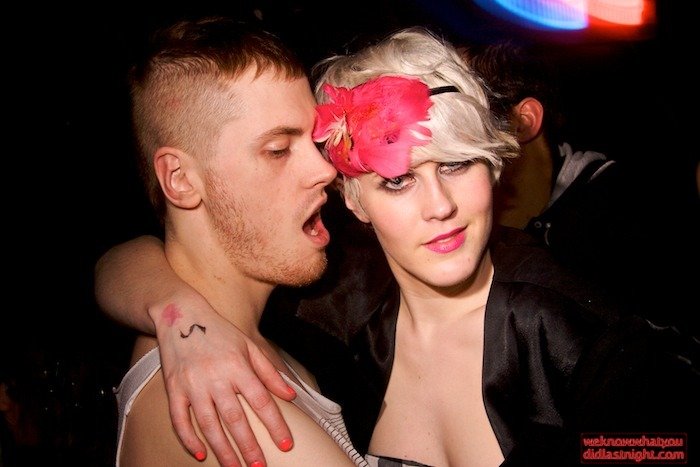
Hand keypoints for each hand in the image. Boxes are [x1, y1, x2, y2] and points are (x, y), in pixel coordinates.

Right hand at [154, 301, 295, 466]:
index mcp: (238, 366)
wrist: (181, 315)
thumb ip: (269, 371)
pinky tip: (200, 455)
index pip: (261, 401)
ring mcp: (192, 384)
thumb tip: (290, 395)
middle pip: (234, 418)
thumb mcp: (248, 345)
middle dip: (248, 446)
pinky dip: (188, 439)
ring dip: (222, 450)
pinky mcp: (174, 389)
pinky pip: (179, 419)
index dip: (275, 424)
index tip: (286, 445)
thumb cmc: (220, 332)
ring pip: (208, 424)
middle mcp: (215, 377)